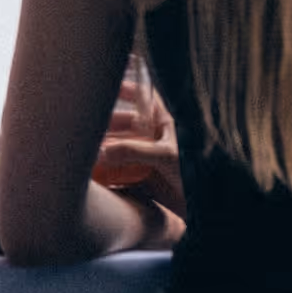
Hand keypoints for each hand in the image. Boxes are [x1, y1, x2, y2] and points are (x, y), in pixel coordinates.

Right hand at [96, 89, 184, 219]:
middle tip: (86, 127)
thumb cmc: (195, 174)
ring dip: (104, 146)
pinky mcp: (144, 177)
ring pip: (120, 145)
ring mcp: (148, 157)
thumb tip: (101, 151)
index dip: (125, 88)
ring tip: (86, 149)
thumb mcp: (164, 156)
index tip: (104, 86)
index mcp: (163, 123)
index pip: (143, 97)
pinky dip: (107, 168)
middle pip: (124, 122)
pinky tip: (94, 170)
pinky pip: (121, 169)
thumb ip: (133, 151)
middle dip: (104, 123)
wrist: (205, 206)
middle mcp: (154, 137)